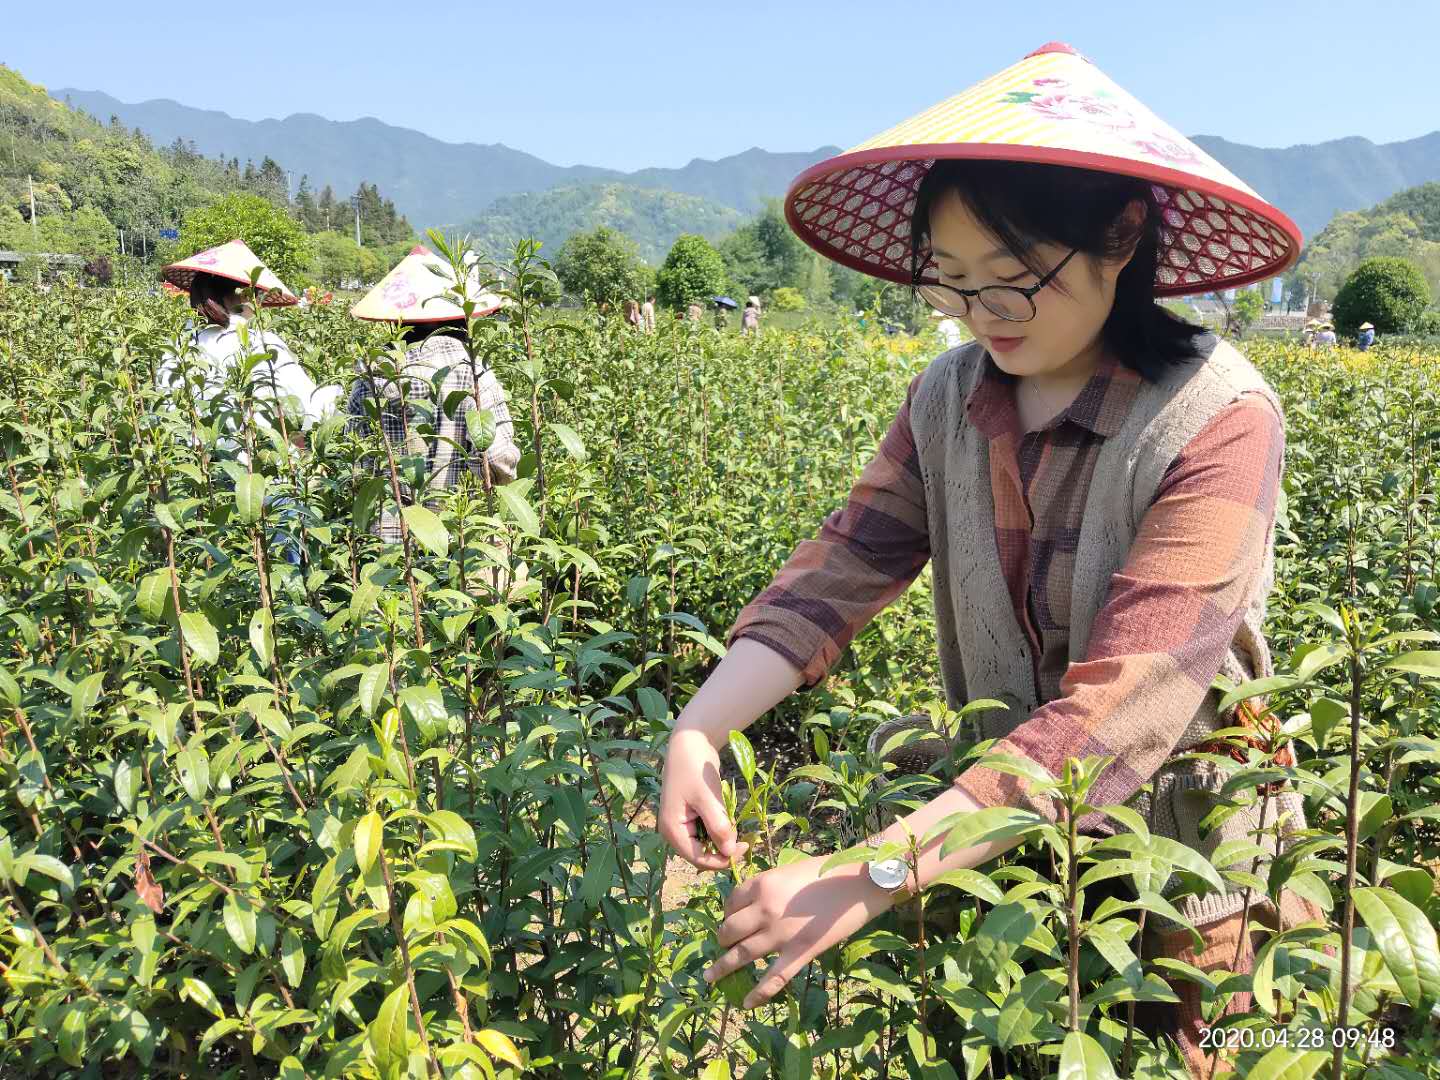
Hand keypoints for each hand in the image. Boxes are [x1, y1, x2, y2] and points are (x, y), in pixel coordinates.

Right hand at [658, 728, 747, 870]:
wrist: (690, 742)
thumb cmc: (695, 769)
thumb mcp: (707, 798)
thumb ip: (718, 826)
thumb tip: (729, 852)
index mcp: (673, 830)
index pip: (698, 859)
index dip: (722, 859)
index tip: (744, 848)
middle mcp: (675, 831)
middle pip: (702, 853)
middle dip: (723, 848)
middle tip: (744, 837)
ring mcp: (683, 823)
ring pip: (707, 842)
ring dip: (723, 836)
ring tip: (733, 818)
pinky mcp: (692, 815)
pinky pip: (708, 830)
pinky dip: (720, 826)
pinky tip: (727, 812)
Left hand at [703, 854, 897, 1008]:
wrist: (858, 883)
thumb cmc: (826, 872)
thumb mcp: (788, 871)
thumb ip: (769, 888)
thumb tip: (756, 904)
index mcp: (761, 884)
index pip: (731, 902)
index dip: (727, 913)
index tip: (729, 919)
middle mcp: (764, 910)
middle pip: (730, 930)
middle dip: (722, 940)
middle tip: (722, 945)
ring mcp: (780, 934)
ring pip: (742, 955)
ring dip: (723, 967)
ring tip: (710, 977)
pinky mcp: (800, 952)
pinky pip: (774, 978)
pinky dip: (758, 993)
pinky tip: (746, 1003)